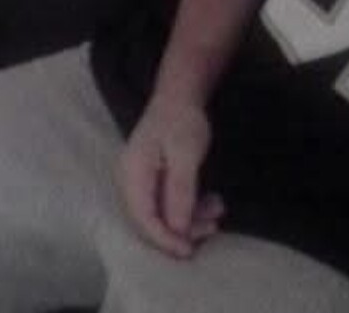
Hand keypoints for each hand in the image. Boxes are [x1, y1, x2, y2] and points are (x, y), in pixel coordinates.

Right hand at [118, 95, 224, 257]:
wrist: (179, 97)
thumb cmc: (181, 121)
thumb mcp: (185, 156)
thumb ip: (179, 192)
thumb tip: (177, 229)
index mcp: (132, 171)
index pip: (142, 217)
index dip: (164, 238)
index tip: (189, 250)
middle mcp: (130, 178)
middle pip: (150, 219)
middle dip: (182, 229)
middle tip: (212, 227)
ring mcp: (141, 179)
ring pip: (162, 213)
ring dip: (191, 218)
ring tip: (218, 210)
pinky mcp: (153, 179)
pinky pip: (168, 203)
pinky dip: (191, 207)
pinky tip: (212, 202)